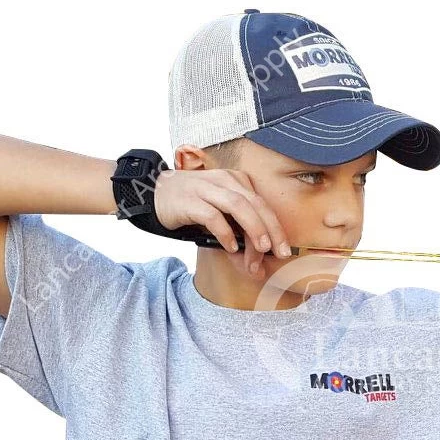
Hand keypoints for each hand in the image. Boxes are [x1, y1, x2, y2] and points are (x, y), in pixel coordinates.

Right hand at [153, 168, 291, 273]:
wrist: (154, 193)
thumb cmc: (192, 205)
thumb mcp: (220, 211)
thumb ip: (239, 228)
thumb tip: (258, 259)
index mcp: (235, 180)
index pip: (262, 204)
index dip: (276, 227)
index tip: (284, 249)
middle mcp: (224, 180)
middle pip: (256, 204)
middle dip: (272, 230)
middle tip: (280, 252)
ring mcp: (206, 188)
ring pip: (238, 206)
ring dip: (254, 229)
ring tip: (262, 249)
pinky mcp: (190, 200)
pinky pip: (213, 216)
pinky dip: (225, 233)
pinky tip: (230, 247)